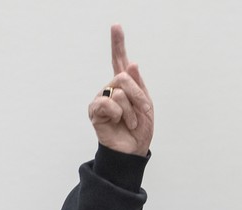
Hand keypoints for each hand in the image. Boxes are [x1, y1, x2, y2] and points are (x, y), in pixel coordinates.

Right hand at [87, 24, 153, 155]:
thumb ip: (139, 86)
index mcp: (126, 86)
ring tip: (130, 122)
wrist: (133, 151)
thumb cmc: (139, 130)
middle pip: (125, 77)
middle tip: (140, 113)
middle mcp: (112, 88)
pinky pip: (108, 102)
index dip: (118, 43)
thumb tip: (132, 64)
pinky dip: (119, 114)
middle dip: (138, 97)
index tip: (116, 26)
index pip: (120, 61)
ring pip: (120, 92)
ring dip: (131, 111)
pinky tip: (118, 122)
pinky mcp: (95, 110)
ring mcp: (102, 98)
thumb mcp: (146, 107)